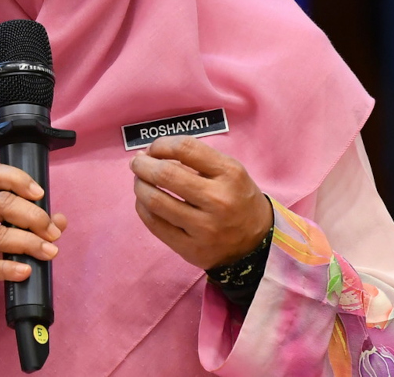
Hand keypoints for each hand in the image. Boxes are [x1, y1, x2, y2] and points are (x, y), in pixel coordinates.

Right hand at [0, 163, 66, 310]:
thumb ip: (25, 222)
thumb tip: (60, 221)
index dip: (18, 179)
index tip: (40, 194)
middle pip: (0, 203)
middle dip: (33, 216)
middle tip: (52, 232)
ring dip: (29, 243)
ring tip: (49, 251)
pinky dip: (10, 268)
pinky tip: (26, 271)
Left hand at [130, 136, 272, 268]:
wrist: (257, 242)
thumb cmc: (236, 197)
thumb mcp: (228, 171)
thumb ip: (195, 159)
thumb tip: (149, 154)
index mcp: (229, 174)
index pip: (185, 148)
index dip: (161, 144)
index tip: (152, 148)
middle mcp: (218, 200)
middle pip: (165, 174)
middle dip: (142, 165)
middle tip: (137, 163)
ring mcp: (204, 228)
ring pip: (155, 201)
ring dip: (139, 186)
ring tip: (140, 181)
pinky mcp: (191, 248)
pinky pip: (155, 224)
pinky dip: (143, 208)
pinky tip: (144, 201)